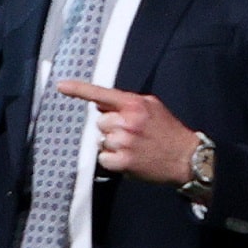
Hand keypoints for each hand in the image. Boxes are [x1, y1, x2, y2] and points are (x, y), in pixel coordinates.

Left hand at [57, 81, 194, 185]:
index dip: (78, 89)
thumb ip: (127, 102)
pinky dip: (112, 160)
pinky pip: (103, 159)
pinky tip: (129, 158)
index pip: (101, 94)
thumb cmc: (168, 131)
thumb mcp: (152, 106)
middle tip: (131, 133)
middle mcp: (128, 122)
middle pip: (100, 122)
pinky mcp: (124, 162)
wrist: (186, 158)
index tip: (61, 85)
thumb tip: (101, 102)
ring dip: (112, 144)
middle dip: (111, 127)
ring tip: (133, 146)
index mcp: (134, 104)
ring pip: (101, 141)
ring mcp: (125, 142)